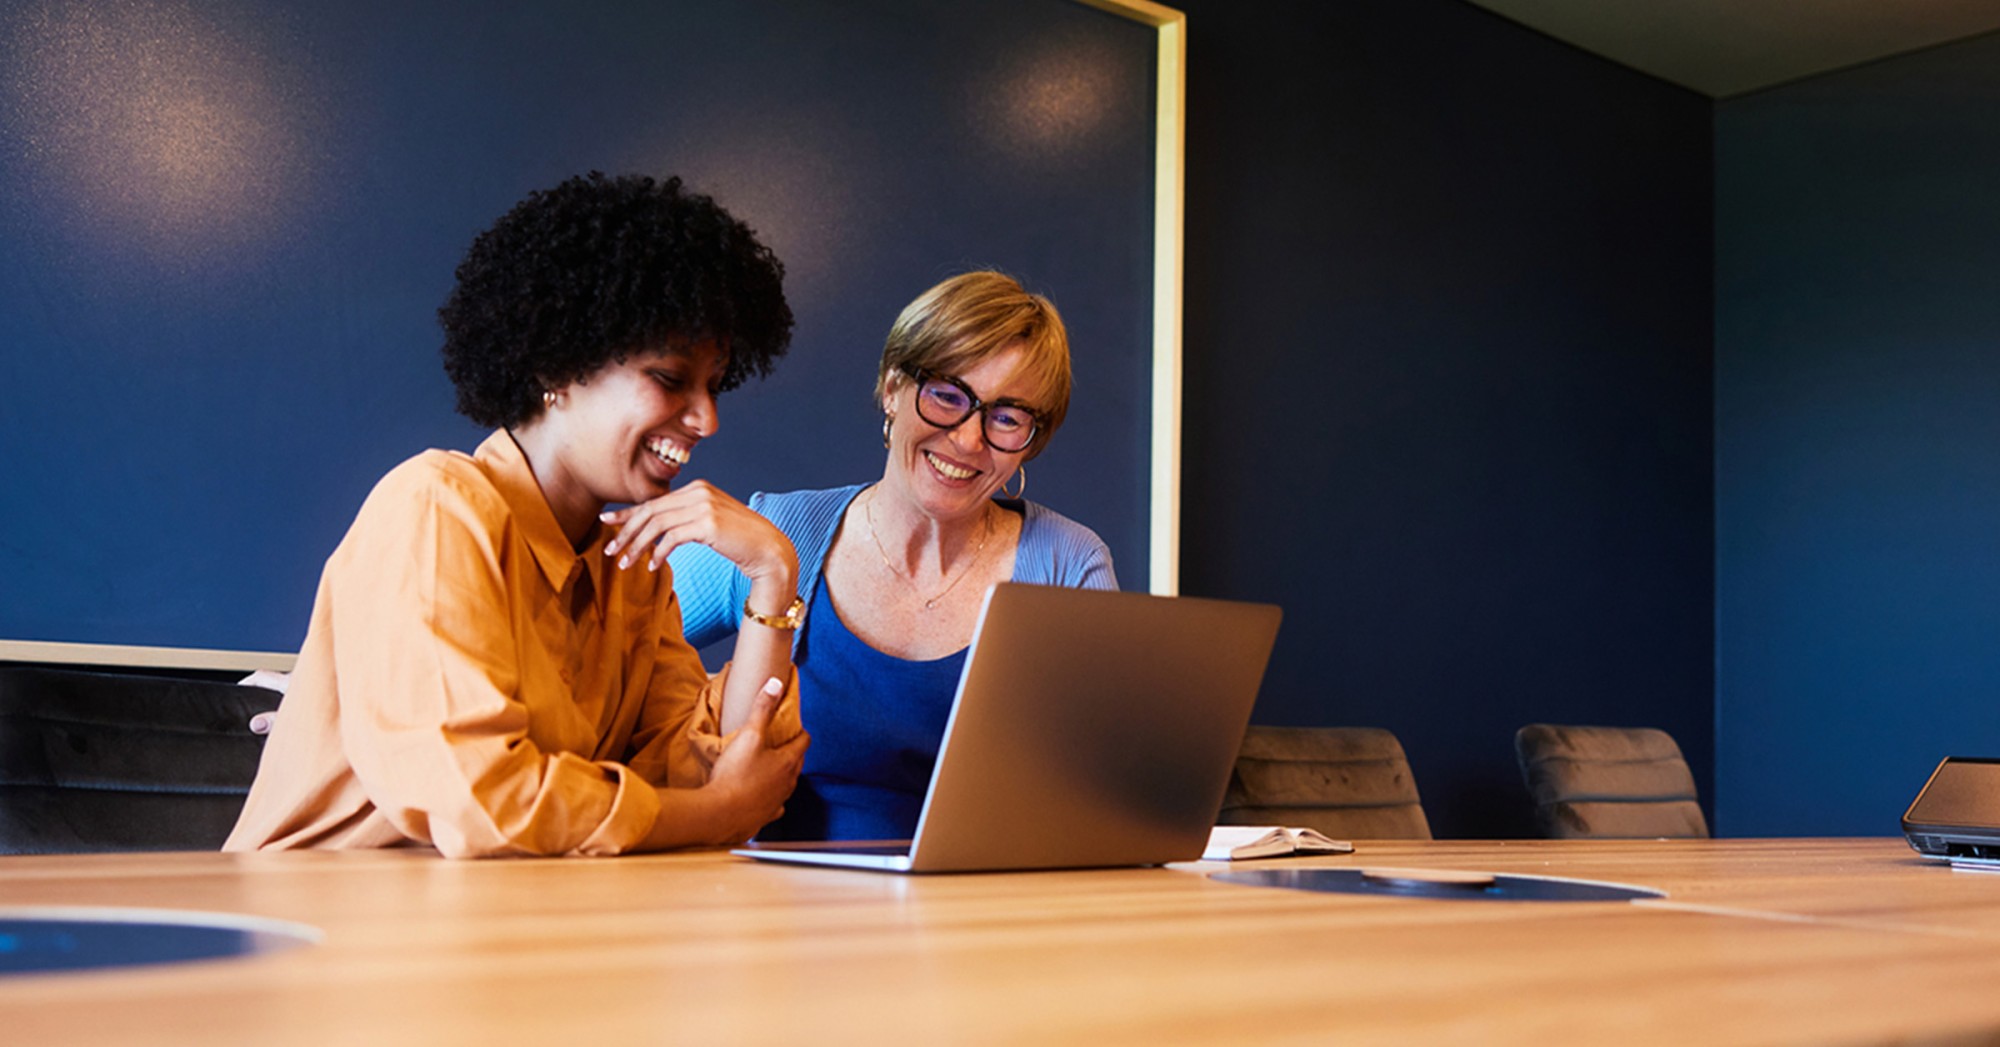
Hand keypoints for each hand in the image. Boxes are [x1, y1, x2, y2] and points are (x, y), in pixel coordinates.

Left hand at [600, 480, 797, 584]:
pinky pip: (671, 538)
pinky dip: (657, 553)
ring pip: (656, 525)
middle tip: (610, 550)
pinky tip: (652, 566)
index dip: (629, 513)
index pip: (655, 501)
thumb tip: (658, 528)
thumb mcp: (711, 523)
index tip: (608, 524)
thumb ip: (688, 518)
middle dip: (626, 531)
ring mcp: (704, 506)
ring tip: (625, 564)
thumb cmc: (741, 542)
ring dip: (637, 546)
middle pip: (651, 511)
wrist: (770, 550)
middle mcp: (699, 492)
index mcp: (698, 488)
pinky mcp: (708, 523)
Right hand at [700, 677, 808, 843]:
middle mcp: (788, 783)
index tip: (794, 728)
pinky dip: (768, 798)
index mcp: (787, 762)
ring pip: (786, 785)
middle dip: (791, 752)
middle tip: (779, 744)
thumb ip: (762, 709)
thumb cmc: (735, 775)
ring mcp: (778, 802)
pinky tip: (758, 795)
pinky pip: (773, 805)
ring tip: (767, 768)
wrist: (719, 813)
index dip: (800, 732)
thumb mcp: (749, 735)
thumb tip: (775, 684)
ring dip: (780, 775)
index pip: (804, 742)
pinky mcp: (765, 817)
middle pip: (796, 763)